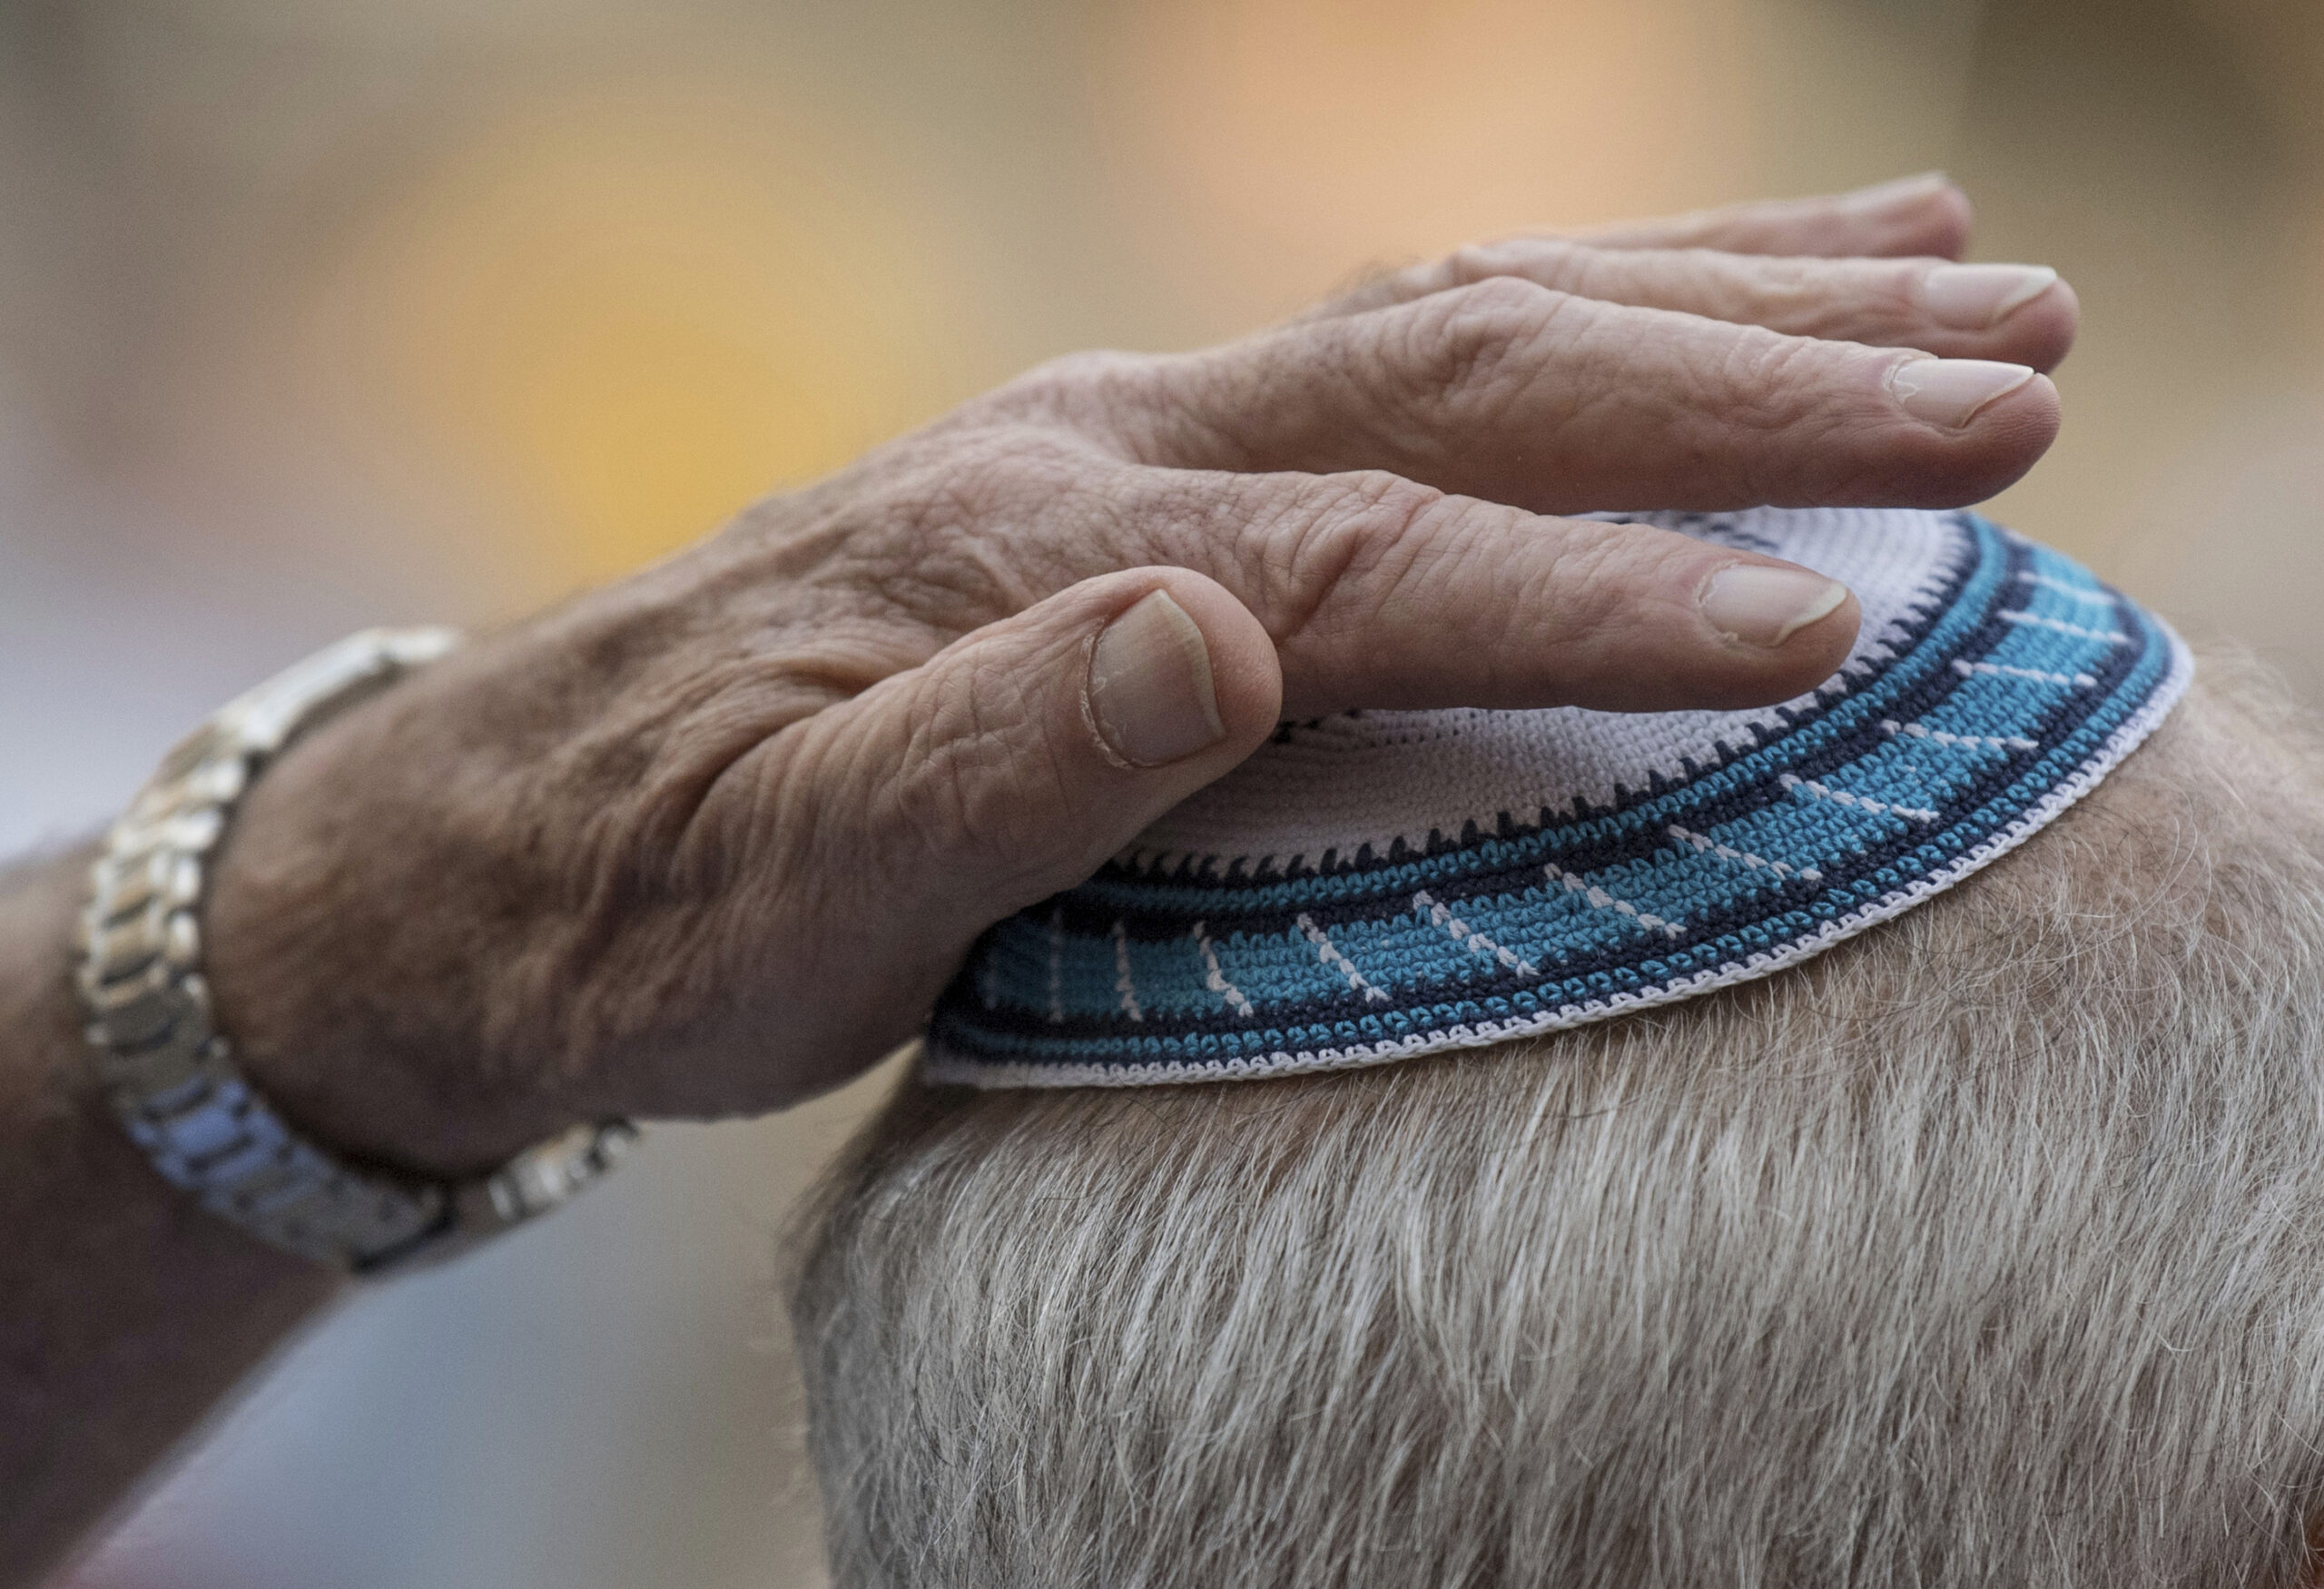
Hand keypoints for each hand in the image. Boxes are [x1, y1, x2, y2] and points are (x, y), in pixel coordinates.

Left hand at [202, 175, 2073, 1171]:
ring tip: (1945, 280)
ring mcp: (1128, 437)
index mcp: (1040, 562)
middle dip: (1750, 381)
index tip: (1827, 628)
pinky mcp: (1143, 472)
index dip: (1604, 592)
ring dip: (1716, 296)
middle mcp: (1107, 454)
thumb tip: (1202, 641)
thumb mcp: (775, 887)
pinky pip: (1398, 355)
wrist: (506, 834)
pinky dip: (1584, 311)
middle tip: (2013, 380)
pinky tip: (1699, 302)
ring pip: (1465, 318)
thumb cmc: (649, 903)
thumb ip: (978, 768)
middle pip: (1468, 380)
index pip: (1375, 564)